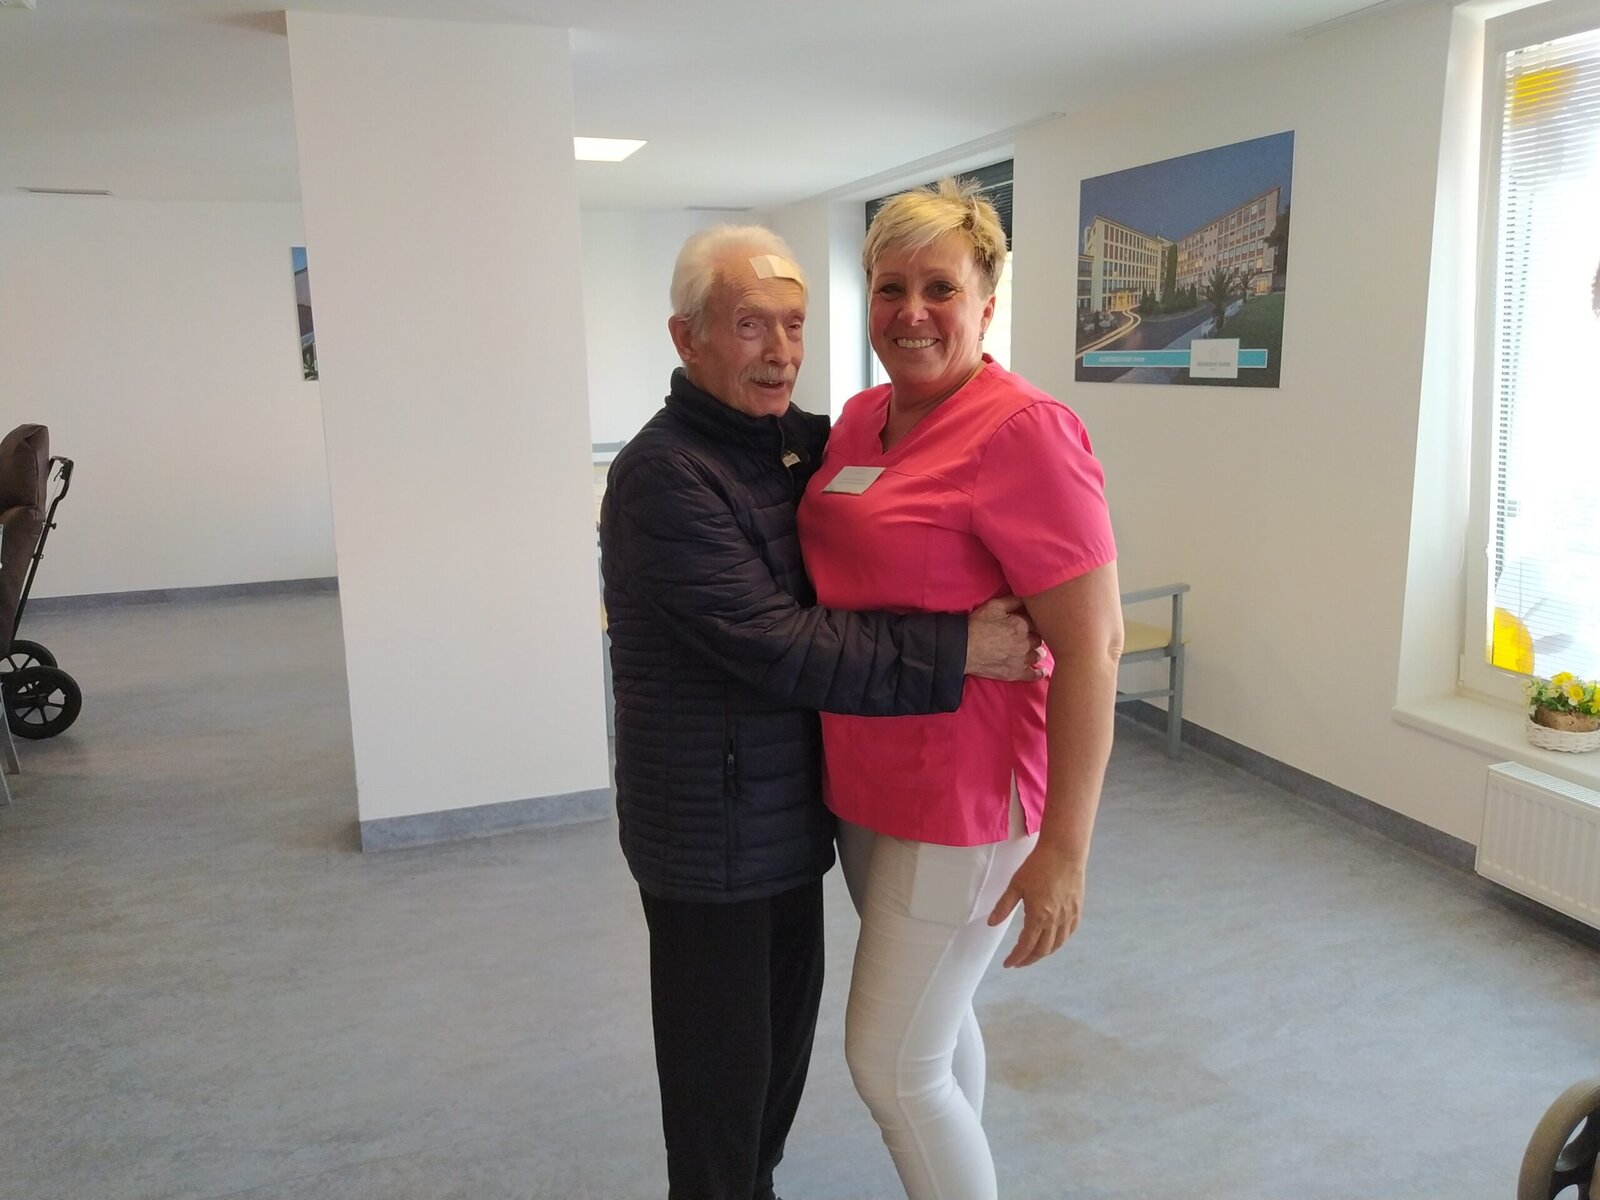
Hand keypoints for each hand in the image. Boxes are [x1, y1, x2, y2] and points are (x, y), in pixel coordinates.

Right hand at [964, 596, 1043, 680]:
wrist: (963, 648)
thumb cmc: (976, 626)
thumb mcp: (993, 606)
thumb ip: (1013, 600)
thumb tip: (1027, 596)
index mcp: (1021, 625)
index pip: (1037, 622)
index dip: (1034, 621)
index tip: (1032, 622)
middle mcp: (1025, 642)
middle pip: (1039, 639)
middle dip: (1036, 636)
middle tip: (1032, 636)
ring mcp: (1021, 659)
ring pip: (1038, 655)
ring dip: (1037, 652)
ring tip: (1035, 650)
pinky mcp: (1015, 673)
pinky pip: (1034, 675)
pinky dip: (1039, 673)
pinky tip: (1041, 671)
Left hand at [987, 843, 1083, 967]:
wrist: (1064, 851)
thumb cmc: (1038, 866)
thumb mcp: (1015, 885)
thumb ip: (1003, 906)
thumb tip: (991, 923)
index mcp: (1038, 916)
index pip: (1026, 946)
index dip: (1016, 957)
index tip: (1008, 964)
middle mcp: (1055, 921)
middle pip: (1042, 950)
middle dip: (1029, 959)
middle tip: (1019, 962)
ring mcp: (1068, 916)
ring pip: (1057, 944)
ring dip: (1044, 952)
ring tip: (1033, 954)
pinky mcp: (1077, 909)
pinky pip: (1069, 933)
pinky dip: (1059, 941)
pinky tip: (1053, 940)